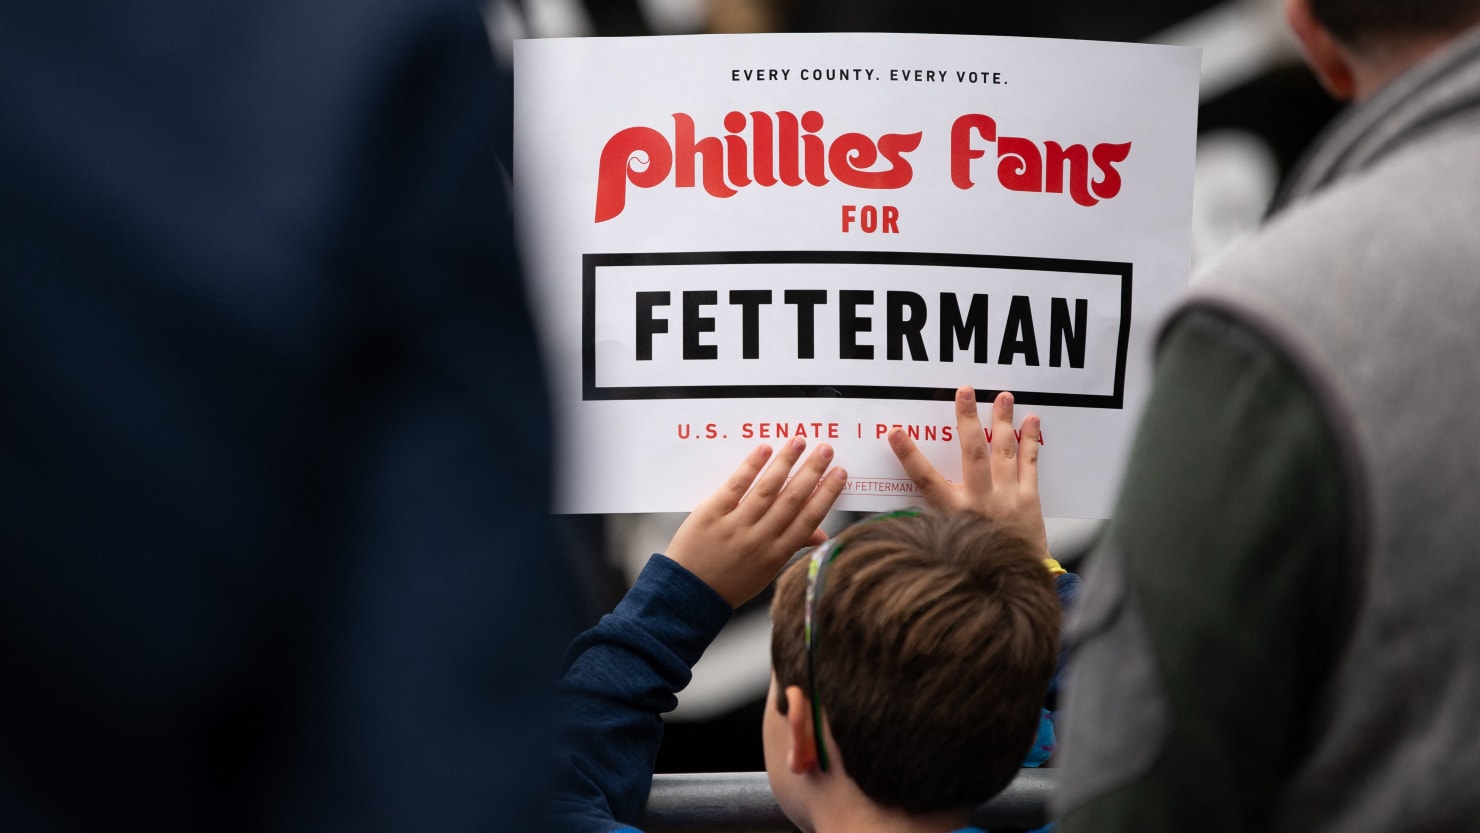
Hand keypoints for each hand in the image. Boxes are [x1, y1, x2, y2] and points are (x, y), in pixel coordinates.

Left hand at [666, 438, 846, 607]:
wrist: (688, 594)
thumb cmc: (730, 583)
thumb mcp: (766, 572)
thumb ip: (792, 547)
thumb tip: (823, 534)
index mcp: (777, 554)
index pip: (809, 518)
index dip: (827, 494)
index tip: (840, 473)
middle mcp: (760, 539)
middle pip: (792, 499)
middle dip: (812, 472)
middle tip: (825, 449)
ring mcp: (736, 525)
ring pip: (767, 489)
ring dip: (786, 462)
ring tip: (798, 441)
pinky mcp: (711, 514)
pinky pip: (736, 486)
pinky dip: (751, 466)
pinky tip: (764, 450)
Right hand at [887, 386, 1047, 554]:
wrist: (1015, 580)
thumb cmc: (976, 557)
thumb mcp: (947, 538)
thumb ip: (933, 514)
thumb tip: (912, 494)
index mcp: (952, 512)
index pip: (925, 479)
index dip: (909, 455)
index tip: (896, 432)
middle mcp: (980, 501)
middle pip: (971, 453)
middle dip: (967, 419)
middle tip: (964, 391)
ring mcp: (1007, 498)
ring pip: (1003, 451)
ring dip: (1002, 421)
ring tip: (1003, 396)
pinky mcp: (1029, 500)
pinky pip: (1030, 464)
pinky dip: (1031, 441)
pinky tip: (1032, 420)